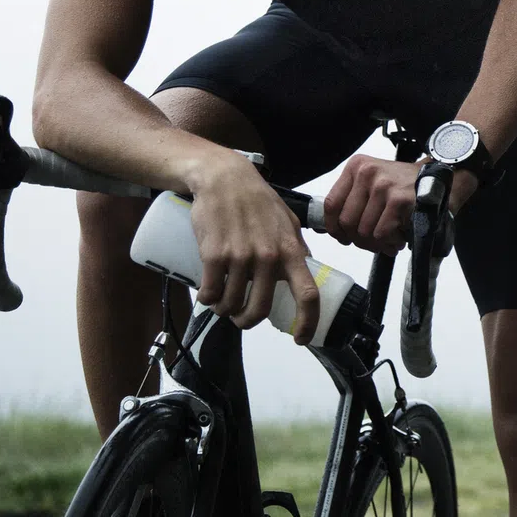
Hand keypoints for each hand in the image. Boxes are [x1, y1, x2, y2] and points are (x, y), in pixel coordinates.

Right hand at [187, 153, 319, 342]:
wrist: (224, 179)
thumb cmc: (258, 200)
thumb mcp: (288, 221)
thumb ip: (297, 246)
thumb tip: (308, 267)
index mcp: (290, 251)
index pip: (308, 294)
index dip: (308, 322)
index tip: (300, 338)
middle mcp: (268, 257)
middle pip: (261, 309)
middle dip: (248, 321)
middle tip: (241, 318)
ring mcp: (240, 256)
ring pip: (232, 304)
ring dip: (225, 310)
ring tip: (222, 303)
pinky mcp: (213, 254)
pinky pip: (210, 293)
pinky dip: (207, 300)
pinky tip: (207, 295)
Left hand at [324, 155, 427, 251]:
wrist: (440, 180)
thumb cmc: (404, 185)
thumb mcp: (373, 181)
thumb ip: (353, 200)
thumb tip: (333, 229)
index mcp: (356, 166)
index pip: (331, 204)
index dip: (334, 228)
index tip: (343, 237)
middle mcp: (366, 172)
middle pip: (347, 222)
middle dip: (359, 239)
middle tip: (373, 243)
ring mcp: (383, 185)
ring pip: (364, 231)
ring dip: (377, 244)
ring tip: (390, 240)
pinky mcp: (398, 200)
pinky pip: (381, 234)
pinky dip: (390, 242)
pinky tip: (399, 238)